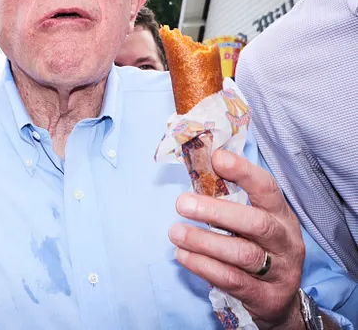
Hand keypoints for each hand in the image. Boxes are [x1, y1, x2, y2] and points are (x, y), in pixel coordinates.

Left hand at [168, 150, 304, 328]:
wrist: (280, 301)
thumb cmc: (258, 249)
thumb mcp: (252, 222)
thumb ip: (231, 199)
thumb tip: (199, 168)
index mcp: (282, 215)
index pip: (267, 188)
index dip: (244, 172)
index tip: (217, 158)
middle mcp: (286, 241)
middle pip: (256, 223)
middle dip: (216, 211)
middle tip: (181, 203)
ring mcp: (279, 271)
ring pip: (242, 254)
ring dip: (203, 241)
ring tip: (175, 232)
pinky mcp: (266, 297)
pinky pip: (232, 280)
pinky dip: (204, 266)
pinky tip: (182, 255)